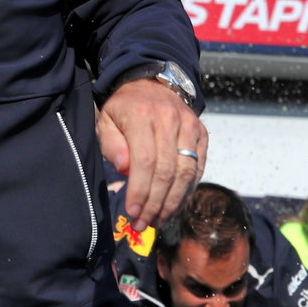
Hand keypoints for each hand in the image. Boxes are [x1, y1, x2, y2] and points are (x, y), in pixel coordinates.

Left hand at [98, 78, 206, 231]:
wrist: (151, 83)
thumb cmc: (124, 108)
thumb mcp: (106, 120)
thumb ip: (111, 144)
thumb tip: (125, 169)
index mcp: (141, 115)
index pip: (144, 161)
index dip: (140, 191)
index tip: (132, 213)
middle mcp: (169, 119)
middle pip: (167, 171)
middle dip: (155, 203)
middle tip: (144, 223)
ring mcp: (189, 125)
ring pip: (186, 172)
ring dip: (172, 202)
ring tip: (159, 219)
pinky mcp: (202, 132)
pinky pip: (198, 167)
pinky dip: (187, 190)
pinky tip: (174, 205)